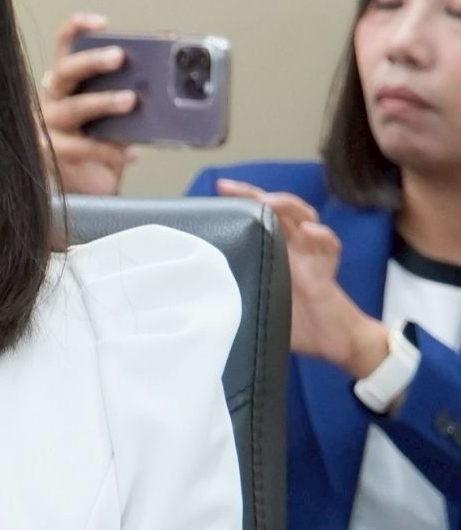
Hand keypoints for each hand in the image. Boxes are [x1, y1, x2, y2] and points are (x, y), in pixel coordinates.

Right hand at [38, 13, 138, 195]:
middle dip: (92, 61)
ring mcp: (49, 128)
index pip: (64, 47)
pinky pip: (82, 148)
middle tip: (120, 57)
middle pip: (65, 72)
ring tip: (130, 100)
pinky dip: (110, 149)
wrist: (87, 187)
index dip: (77, 29)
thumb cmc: (100, 143)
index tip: (101, 22)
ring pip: (72, 108)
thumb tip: (169, 74)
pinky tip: (132, 152)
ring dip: (102, 101)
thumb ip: (131, 92)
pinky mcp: (54, 155)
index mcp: (66, 83)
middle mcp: (51, 101)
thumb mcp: (116, 114)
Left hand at [214, 180, 388, 378]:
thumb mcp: (256, 303)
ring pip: (305, 216)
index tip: (218, 189)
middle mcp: (292, 248)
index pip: (257, 218)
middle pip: (277, 209)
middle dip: (255, 194)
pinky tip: (309, 231)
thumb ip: (236, 292)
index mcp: (274, 251)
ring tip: (269, 201)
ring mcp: (310, 256)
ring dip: (287, 205)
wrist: (330, 341)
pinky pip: (329, 248)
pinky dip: (322, 236)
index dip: (240, 202)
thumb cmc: (295, 322)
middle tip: (229, 188)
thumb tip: (200, 293)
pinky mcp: (326, 272)